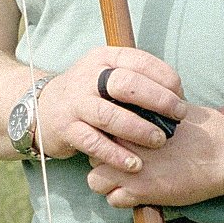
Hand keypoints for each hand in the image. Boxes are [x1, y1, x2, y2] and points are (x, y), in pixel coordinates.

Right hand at [34, 46, 185, 176]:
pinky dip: (116, 155)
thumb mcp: (109, 76)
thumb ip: (138, 81)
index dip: (165, 78)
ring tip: (159, 140)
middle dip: (157, 99)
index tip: (180, 96)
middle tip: (179, 115)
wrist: (43, 107)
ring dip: (139, 129)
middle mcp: (88, 76)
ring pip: (109, 115)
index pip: (139, 61)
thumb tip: (177, 96)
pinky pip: (93, 143)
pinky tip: (134, 164)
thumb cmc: (91, 94)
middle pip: (126, 84)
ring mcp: (75, 103)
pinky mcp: (66, 128)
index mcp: (104, 58)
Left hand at [90, 102, 223, 211]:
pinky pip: (113, 200)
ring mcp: (128, 166)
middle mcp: (122, 140)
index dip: (107, 139)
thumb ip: (141, 117)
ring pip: (95, 180)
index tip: (120, 146)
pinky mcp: (139, 190)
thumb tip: (124, 121)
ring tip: (129, 181)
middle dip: (105, 161)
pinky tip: (141, 192)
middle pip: (92, 154)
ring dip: (109, 182)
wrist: (222, 152)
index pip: (98, 129)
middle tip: (126, 164)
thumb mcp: (165, 111)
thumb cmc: (199, 130)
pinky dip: (124, 199)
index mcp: (129, 117)